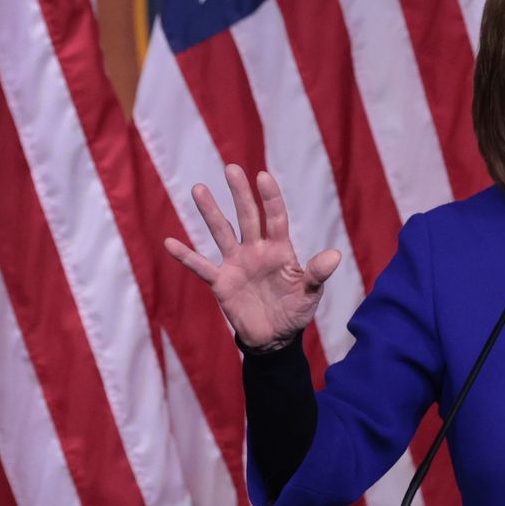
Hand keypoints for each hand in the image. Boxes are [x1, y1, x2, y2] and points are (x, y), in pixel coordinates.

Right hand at [162, 164, 342, 350]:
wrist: (274, 338)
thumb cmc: (295, 311)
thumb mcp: (310, 295)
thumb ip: (317, 274)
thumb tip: (335, 255)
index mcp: (280, 250)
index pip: (276, 218)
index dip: (270, 198)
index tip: (263, 176)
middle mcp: (256, 250)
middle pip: (247, 217)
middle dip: (240, 193)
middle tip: (231, 168)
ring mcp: (236, 264)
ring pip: (222, 232)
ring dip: (211, 212)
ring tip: (199, 189)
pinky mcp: (221, 282)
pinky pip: (201, 267)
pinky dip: (186, 256)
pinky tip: (169, 242)